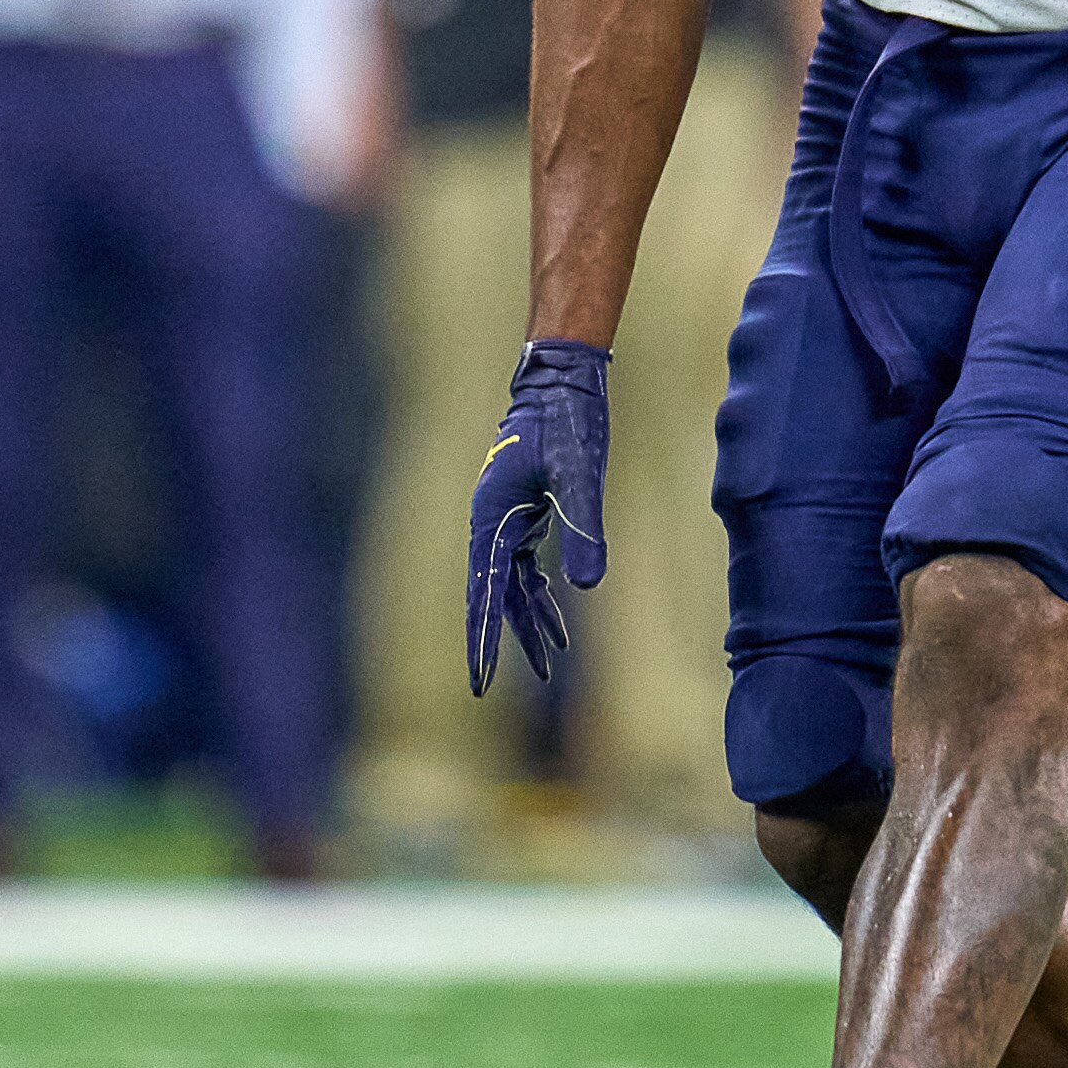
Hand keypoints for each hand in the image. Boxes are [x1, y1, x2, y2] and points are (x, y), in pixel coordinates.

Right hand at [466, 337, 608, 695]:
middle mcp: (490, 521)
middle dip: (495, 640)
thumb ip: (584, 530)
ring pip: (511, 583)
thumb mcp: (580, 478)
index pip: (485, 591)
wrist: (562, 380)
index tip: (480, 676)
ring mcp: (505, 517)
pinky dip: (539, 594)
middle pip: (490, 594)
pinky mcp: (524, 511)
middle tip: (487, 686)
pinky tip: (555, 616)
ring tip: (549, 663)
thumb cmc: (567, 423)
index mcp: (492, 517)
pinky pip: (525, 566)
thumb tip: (587, 586)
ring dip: (526, 621)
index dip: (483, 636)